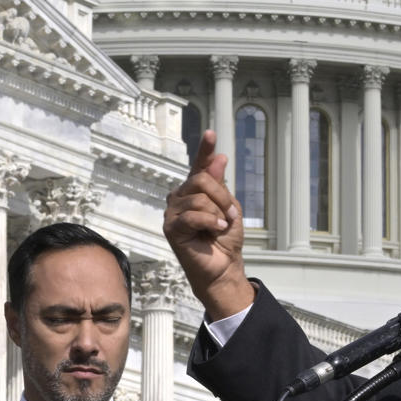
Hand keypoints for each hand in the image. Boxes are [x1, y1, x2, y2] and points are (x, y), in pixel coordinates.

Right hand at [162, 128, 253, 320]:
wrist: (223, 266)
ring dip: (217, 214)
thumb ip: (220, 185)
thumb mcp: (228, 208)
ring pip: (199, 198)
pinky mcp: (171, 228)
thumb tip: (219, 158)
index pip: (200, 166)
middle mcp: (180, 197)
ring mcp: (173, 212)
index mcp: (194, 191)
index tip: (211, 133)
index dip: (205, 149)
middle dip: (221, 197)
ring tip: (221, 227)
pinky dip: (210, 222)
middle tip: (230, 215)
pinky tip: (215, 231)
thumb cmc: (225, 240)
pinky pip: (193, 215)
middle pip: (201, 180)